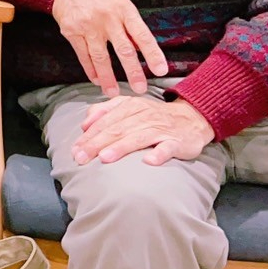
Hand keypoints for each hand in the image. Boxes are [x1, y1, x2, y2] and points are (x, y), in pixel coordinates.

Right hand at [50, 0, 167, 96]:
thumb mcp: (120, 3)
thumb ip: (130, 26)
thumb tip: (141, 50)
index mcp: (124, 10)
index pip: (142, 35)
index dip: (152, 54)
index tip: (161, 70)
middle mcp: (107, 18)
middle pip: (123, 49)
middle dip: (133, 72)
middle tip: (140, 88)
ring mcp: (88, 25)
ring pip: (101, 57)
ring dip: (108, 77)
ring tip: (114, 92)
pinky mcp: (71, 31)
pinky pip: (83, 55)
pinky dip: (91, 69)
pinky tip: (97, 79)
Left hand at [73, 95, 214, 165]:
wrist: (192, 117)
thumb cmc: (153, 116)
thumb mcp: (129, 106)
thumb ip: (105, 111)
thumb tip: (85, 122)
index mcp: (130, 106)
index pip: (105, 121)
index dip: (88, 136)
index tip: (74, 150)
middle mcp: (144, 116)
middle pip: (117, 130)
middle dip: (97, 144)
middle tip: (81, 157)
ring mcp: (161, 129)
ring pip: (139, 138)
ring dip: (121, 147)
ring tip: (105, 158)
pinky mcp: (178, 142)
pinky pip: (168, 148)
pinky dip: (159, 154)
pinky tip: (149, 162)